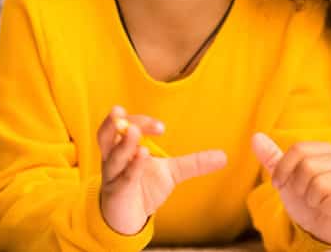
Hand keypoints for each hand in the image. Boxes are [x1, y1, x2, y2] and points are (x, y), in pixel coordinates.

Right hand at [97, 106, 227, 234]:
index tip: (162, 127)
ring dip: (123, 144)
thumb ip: (194, 162)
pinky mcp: (117, 194)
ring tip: (135, 132)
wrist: (129, 219)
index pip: (124, 126)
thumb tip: (224, 156)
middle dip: (115, 123)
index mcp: (124, 147)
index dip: (140, 122)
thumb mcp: (172, 173)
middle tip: (119, 111)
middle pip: (107, 135)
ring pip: (113, 157)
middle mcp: (113, 159)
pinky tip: (142, 156)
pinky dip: (132, 167)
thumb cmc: (145, 188)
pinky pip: (123, 178)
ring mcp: (113, 177)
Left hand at [251, 132, 330, 245]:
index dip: (283, 169)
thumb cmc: (307, 198)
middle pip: (307, 166)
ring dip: (312, 200)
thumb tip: (255, 136)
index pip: (298, 149)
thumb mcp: (286, 178)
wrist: (323, 227)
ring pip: (320, 184)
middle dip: (298, 187)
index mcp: (325, 150)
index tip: (279, 184)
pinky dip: (326, 208)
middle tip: (305, 195)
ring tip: (317, 202)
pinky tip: (329, 209)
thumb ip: (272, 157)